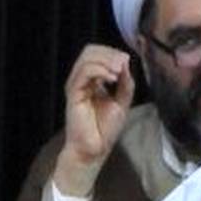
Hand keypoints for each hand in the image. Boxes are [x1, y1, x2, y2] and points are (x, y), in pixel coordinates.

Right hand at [51, 44, 135, 196]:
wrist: (95, 149)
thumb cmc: (105, 129)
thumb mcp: (122, 101)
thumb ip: (125, 82)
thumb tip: (125, 62)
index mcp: (92, 80)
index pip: (97, 53)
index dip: (112, 52)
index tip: (126, 61)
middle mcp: (81, 80)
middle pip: (90, 51)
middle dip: (109, 53)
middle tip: (123, 63)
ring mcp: (76, 86)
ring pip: (87, 58)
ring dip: (106, 60)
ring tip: (118, 71)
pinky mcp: (73, 94)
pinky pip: (84, 73)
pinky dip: (100, 70)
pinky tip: (112, 78)